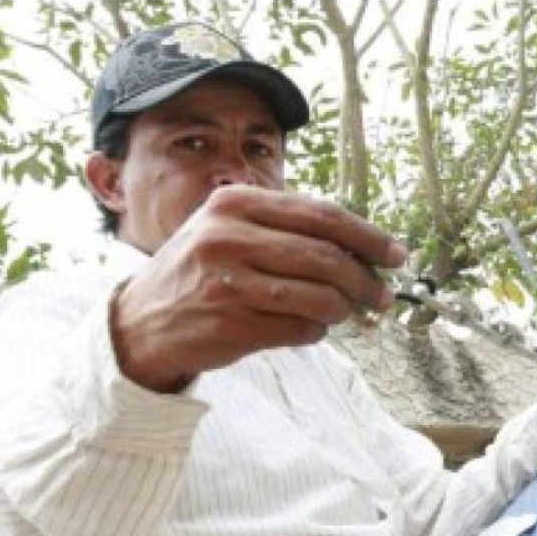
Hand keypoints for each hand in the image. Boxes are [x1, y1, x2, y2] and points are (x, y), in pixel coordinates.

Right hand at [110, 186, 408, 392]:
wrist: (140, 322)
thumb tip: (362, 246)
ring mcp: (228, 283)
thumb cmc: (197, 274)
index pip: (320, 215)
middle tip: (381, 295)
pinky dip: (316, 331)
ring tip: (347, 313)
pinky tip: (311, 328)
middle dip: (365, 279)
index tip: (396, 254)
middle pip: (326, 256)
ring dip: (344, 309)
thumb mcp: (227, 230)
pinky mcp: (231, 325)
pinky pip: (300, 329)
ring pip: (319, 296)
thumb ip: (283, 228)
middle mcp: (228, 238)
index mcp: (233, 204)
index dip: (367, 236)